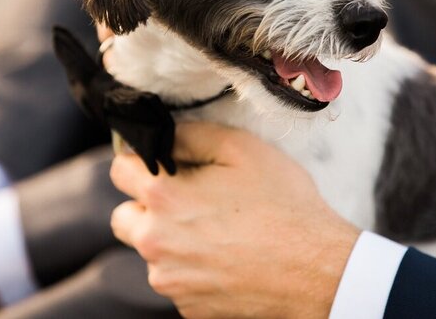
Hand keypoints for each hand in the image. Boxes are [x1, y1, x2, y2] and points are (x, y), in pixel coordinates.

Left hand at [110, 122, 359, 318]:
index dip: (139, 160)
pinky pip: (177, 280)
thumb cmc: (284, 207)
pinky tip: (227, 259)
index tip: (160, 163)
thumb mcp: (242, 149)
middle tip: (189, 200)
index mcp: (163, 197)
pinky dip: (192, 269)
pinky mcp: (188, 308)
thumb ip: (192, 135)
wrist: (317, 272)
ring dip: (171, 240)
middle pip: (124, 217)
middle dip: (147, 206)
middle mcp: (155, 242)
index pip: (119, 170)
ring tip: (219, 233)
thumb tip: (163, 135)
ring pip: (152, 252)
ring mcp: (170, 280)